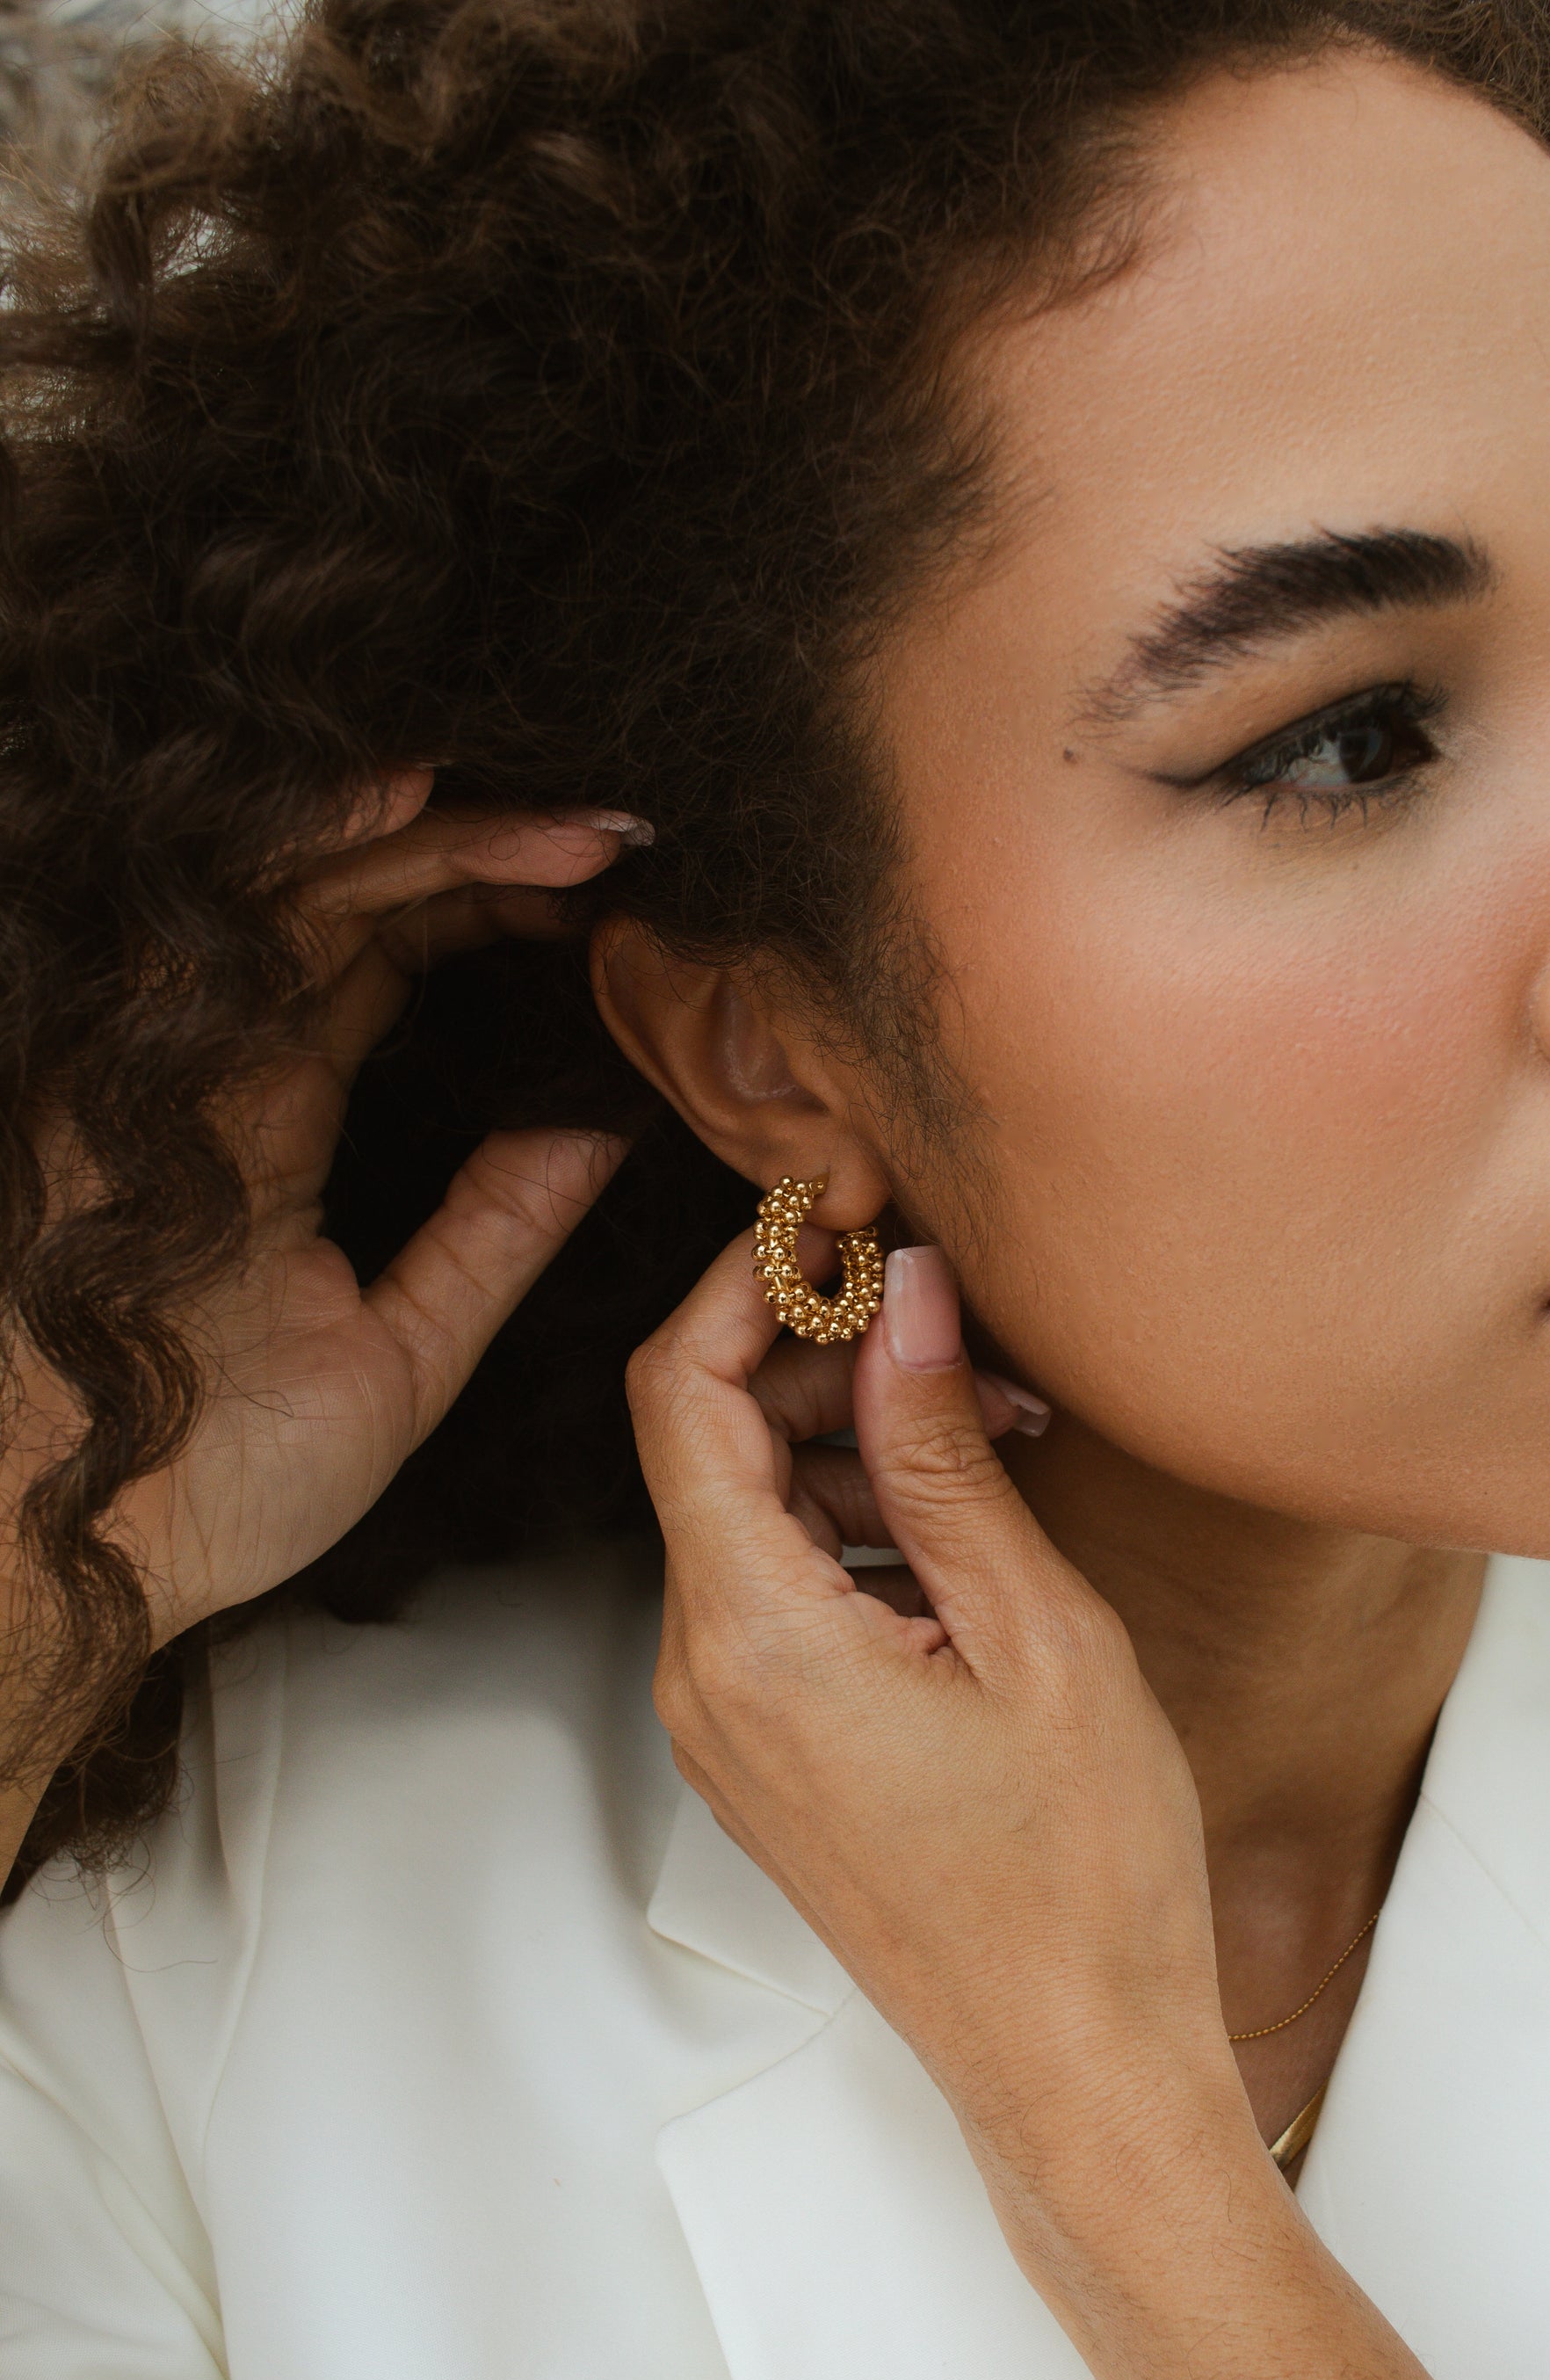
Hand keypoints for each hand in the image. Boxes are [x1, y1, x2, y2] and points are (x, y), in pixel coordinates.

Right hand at [5, 772, 632, 1696]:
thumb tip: (605, 1126)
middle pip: (353, 894)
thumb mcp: (401, 1346)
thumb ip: (496, 1232)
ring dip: (433, 831)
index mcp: (274, 1121)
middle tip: (624, 841)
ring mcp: (165, 1054)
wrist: (69, 1559)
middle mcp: (215, 1064)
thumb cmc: (206, 1481)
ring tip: (570, 822)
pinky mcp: (117, 1056)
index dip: (494, 909)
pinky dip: (312, 843)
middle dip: (488, 850)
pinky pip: (215, 912)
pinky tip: (410, 795)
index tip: (618, 910)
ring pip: (294, 880)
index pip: (388, 960)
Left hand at [626, 1227, 1230, 2154]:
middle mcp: (703, 1678)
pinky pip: (777, 1592)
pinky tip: (972, 1529)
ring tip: (1001, 1439)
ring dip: (856, 1448)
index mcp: (751, 1639)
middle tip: (970, 1345)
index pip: (677, 1394)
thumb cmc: (1083, 1875)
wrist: (1076, 2066)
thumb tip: (907, 1297)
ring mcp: (727, 1724)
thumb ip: (943, 1452)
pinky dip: (857, 1531)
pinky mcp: (767, 1753)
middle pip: (711, 1445)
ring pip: (751, 1515)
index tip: (846, 1231)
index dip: (745, 1283)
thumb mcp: (1035, 1632)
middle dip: (828, 1361)